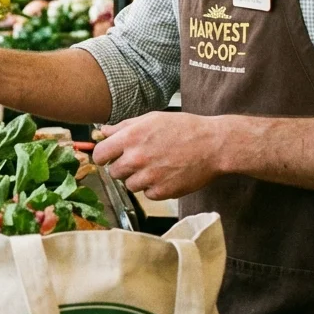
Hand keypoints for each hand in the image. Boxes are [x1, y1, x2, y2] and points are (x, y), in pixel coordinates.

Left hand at [91, 112, 227, 200]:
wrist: (213, 145)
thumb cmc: (184, 128)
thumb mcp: (152, 119)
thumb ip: (124, 126)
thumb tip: (103, 131)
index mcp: (131, 137)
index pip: (99, 154)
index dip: (103, 156)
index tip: (108, 157)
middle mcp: (136, 158)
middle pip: (113, 172)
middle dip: (123, 167)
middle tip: (139, 160)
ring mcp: (149, 177)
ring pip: (130, 185)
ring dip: (139, 178)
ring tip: (157, 166)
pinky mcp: (162, 191)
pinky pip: (147, 194)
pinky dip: (154, 188)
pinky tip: (166, 175)